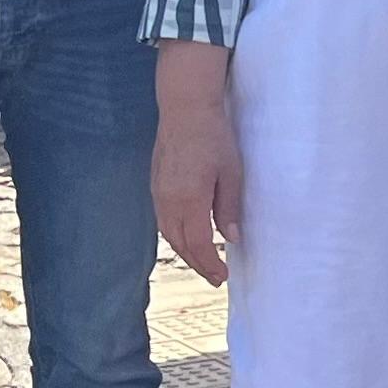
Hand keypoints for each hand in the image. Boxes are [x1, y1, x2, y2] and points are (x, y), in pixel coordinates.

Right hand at [151, 86, 245, 286]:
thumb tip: (232, 238)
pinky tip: (187, 238)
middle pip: (180, 244)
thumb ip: (229, 208)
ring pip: (168, 234)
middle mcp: (169, 200)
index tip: (223, 277)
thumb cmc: (214, 137)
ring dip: (185, 252)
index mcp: (190, 199)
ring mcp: (158, 193)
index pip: (198, 243)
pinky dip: (175, 236)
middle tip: (215, 277)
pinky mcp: (155, 186)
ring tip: (203, 262)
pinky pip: (163, 221)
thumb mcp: (232, 172)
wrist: (185, 109)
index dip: (209, 264)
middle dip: (198, 264)